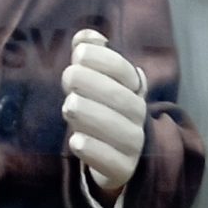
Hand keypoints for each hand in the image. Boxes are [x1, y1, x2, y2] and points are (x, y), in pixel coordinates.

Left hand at [63, 31, 146, 200]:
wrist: (117, 159)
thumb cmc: (102, 112)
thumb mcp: (97, 84)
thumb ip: (92, 58)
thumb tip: (86, 37)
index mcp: (134, 90)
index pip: (127, 72)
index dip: (105, 60)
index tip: (79, 54)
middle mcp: (138, 116)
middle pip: (123, 100)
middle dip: (94, 85)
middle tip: (68, 77)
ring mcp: (134, 145)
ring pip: (118, 130)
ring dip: (92, 114)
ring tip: (69, 105)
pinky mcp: (123, 170)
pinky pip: (112, 161)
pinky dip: (94, 150)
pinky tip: (76, 141)